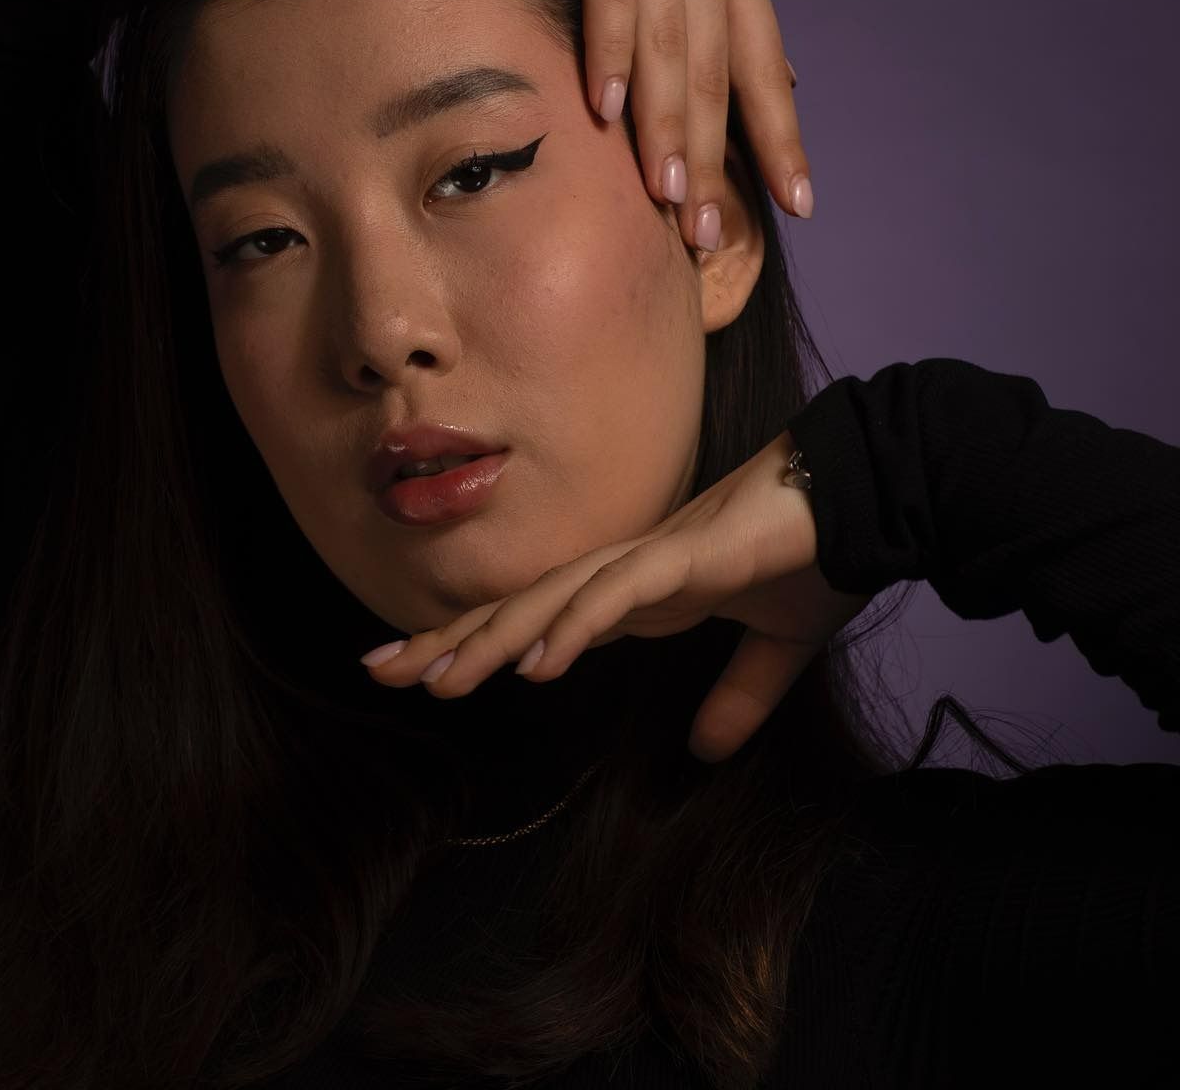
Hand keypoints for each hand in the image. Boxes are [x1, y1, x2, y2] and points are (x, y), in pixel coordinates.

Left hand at [359, 431, 872, 761]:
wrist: (870, 499)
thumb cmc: (817, 558)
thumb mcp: (772, 652)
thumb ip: (735, 698)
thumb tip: (703, 749)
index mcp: (636, 593)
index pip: (539, 620)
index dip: (475, 642)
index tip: (419, 671)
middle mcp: (627, 571)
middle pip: (521, 606)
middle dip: (449, 638)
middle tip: (378, 669)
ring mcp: (653, 560)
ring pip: (554, 599)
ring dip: (494, 637)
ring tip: (435, 677)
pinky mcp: (689, 557)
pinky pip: (620, 593)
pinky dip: (576, 624)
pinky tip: (536, 662)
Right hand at [526, 0, 811, 250]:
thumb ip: (742, 14)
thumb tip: (785, 83)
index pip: (766, 71)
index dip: (782, 140)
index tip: (800, 207)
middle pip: (717, 74)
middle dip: (717, 158)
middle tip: (712, 231)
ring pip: (671, 46)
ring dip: (667, 123)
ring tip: (668, 193)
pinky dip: (608, 51)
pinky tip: (604, 108)